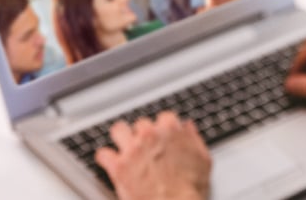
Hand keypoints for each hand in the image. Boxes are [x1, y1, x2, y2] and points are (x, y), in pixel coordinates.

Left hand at [95, 112, 211, 199]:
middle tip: (145, 147)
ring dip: (120, 138)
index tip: (162, 135)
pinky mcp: (117, 167)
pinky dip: (106, 159)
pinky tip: (109, 163)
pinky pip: (103, 154)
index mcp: (170, 131)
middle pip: (141, 124)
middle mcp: (149, 136)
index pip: (164, 117)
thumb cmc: (190, 189)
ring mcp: (132, 150)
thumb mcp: (202, 160)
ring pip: (118, 130)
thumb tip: (188, 128)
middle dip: (142, 135)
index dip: (163, 128)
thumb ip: (194, 139)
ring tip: (122, 146)